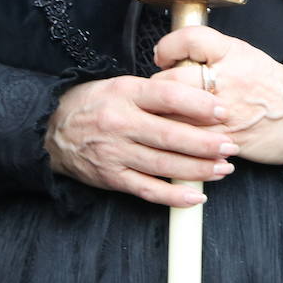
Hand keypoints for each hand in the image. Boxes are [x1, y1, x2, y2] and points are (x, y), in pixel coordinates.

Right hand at [44, 76, 237, 206]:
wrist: (51, 129)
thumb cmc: (96, 103)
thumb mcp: (123, 85)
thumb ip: (157, 93)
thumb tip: (201, 99)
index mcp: (126, 93)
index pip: (167, 96)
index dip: (198, 104)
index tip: (223, 111)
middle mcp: (120, 123)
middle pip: (170, 135)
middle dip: (206, 143)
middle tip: (231, 145)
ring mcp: (115, 153)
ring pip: (163, 165)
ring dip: (198, 170)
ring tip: (224, 169)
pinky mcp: (111, 178)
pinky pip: (147, 190)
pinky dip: (174, 197)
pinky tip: (198, 196)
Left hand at [151, 26, 282, 166]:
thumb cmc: (274, 87)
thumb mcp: (247, 56)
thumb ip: (213, 54)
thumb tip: (176, 57)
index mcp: (233, 53)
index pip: (188, 39)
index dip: (169, 47)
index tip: (164, 56)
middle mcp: (227, 79)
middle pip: (171, 80)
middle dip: (158, 88)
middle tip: (162, 91)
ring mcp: (223, 112)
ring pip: (171, 113)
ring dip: (163, 115)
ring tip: (168, 113)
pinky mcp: (221, 140)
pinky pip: (185, 138)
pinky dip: (177, 136)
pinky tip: (181, 133)